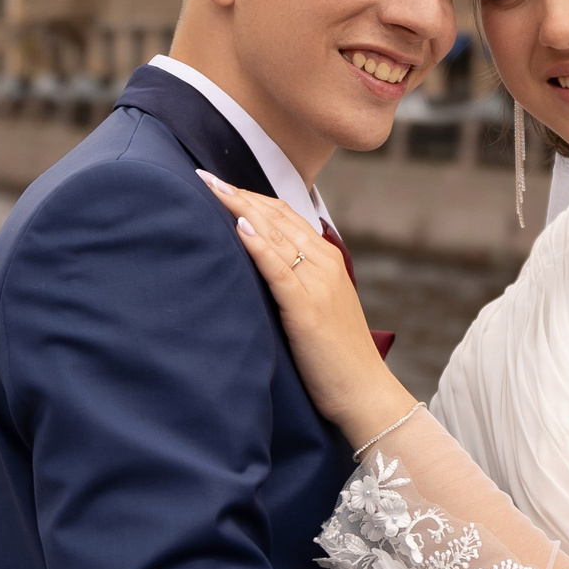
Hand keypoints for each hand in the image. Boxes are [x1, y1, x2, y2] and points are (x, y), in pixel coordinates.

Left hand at [200, 173, 408, 441]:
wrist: (366, 393)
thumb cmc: (337, 359)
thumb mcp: (317, 310)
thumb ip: (294, 283)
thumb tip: (259, 269)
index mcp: (327, 261)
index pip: (284, 216)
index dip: (250, 197)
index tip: (217, 183)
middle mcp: (324, 264)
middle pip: (276, 217)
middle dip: (237, 194)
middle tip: (202, 176)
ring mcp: (317, 284)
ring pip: (275, 234)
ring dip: (240, 208)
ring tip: (210, 188)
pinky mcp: (307, 308)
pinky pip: (279, 269)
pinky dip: (259, 245)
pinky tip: (239, 227)